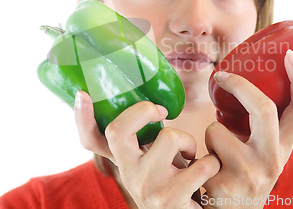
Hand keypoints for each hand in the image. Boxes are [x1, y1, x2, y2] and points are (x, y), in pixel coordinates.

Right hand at [74, 94, 220, 207]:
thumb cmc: (179, 186)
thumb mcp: (157, 163)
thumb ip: (148, 143)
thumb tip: (153, 106)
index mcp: (124, 162)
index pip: (92, 140)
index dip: (82, 117)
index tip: (82, 94)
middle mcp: (128, 175)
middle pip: (118, 130)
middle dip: (143, 110)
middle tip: (161, 112)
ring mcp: (145, 188)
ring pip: (169, 137)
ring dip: (190, 142)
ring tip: (192, 159)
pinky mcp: (169, 199)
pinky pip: (200, 163)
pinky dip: (211, 164)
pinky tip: (207, 176)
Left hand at [202, 49, 292, 207]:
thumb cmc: (243, 179)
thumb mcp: (262, 156)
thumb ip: (261, 131)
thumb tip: (243, 88)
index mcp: (284, 149)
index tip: (290, 55)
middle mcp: (273, 160)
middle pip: (263, 108)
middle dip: (239, 85)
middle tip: (222, 75)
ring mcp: (249, 174)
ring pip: (217, 128)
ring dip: (210, 137)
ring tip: (215, 157)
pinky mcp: (224, 184)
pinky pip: (201, 151)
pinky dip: (197, 156)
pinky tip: (206, 176)